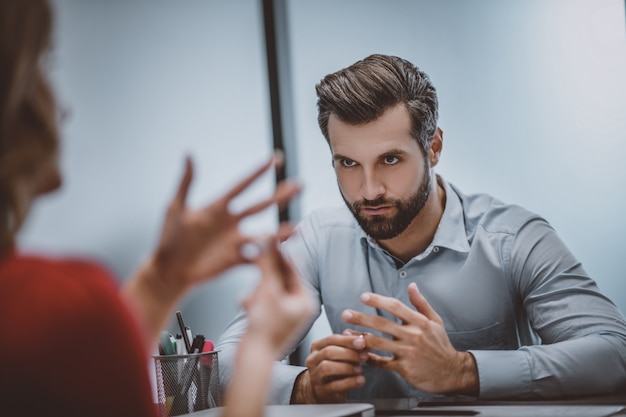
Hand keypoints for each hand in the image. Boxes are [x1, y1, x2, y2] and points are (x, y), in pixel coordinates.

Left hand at [152, 154, 300, 292]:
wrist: (169, 270)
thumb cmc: (169, 238)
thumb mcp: (175, 208)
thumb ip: (186, 182)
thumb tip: (189, 153)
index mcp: (218, 207)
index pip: (242, 186)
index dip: (258, 173)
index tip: (274, 159)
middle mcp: (231, 222)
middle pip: (260, 205)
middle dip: (280, 195)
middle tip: (299, 185)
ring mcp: (235, 241)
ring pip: (264, 233)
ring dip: (281, 230)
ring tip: (297, 226)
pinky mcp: (236, 259)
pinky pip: (258, 256)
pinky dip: (271, 255)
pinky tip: (283, 254)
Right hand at [222, 237, 314, 416]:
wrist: (251, 359)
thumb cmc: (263, 330)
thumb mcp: (267, 290)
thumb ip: (268, 264)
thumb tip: (268, 242)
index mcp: (305, 300)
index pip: (293, 269)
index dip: (280, 253)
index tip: (271, 237)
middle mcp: (298, 306)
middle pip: (279, 278)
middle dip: (264, 277)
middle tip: (255, 256)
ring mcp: (284, 313)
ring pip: (266, 288)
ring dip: (256, 291)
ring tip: (251, 301)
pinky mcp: (270, 319)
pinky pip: (260, 300)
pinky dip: (252, 301)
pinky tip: (246, 307)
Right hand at [294, 333, 367, 402]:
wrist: (327, 390)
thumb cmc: (336, 368)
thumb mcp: (343, 354)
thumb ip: (351, 346)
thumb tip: (363, 338)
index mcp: (318, 347)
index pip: (331, 339)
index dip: (347, 340)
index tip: (362, 342)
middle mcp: (313, 360)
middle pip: (328, 352)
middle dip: (349, 353)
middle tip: (364, 356)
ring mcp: (315, 376)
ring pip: (327, 367)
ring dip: (347, 367)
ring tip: (359, 369)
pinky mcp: (322, 391)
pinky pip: (334, 386)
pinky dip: (350, 382)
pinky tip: (360, 380)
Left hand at [341, 282, 478, 395]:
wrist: (452, 372)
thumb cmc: (441, 345)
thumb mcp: (435, 321)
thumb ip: (421, 303)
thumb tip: (411, 285)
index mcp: (419, 322)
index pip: (395, 307)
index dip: (378, 301)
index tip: (363, 297)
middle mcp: (413, 336)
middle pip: (382, 324)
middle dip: (361, 318)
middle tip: (345, 314)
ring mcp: (408, 353)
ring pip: (379, 344)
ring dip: (361, 338)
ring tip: (347, 333)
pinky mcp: (405, 369)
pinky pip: (382, 363)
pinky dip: (370, 358)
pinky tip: (360, 353)